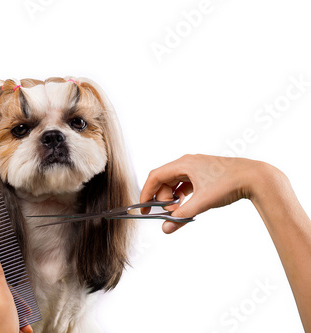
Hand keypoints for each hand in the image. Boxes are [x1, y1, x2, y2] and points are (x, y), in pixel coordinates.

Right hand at [140, 154, 276, 233]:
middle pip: (163, 180)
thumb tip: (166, 228)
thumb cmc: (230, 184)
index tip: (144, 208)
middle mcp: (187, 163)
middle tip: (169, 213)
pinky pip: (183, 184)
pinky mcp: (203, 174)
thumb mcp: (203, 203)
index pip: (155, 176)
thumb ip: (182, 216)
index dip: (146, 192)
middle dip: (162, 198)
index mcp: (184, 163)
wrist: (255, 178)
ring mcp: (195, 167)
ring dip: (172, 197)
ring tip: (178, 210)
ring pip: (173, 182)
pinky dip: (181, 195)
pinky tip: (185, 205)